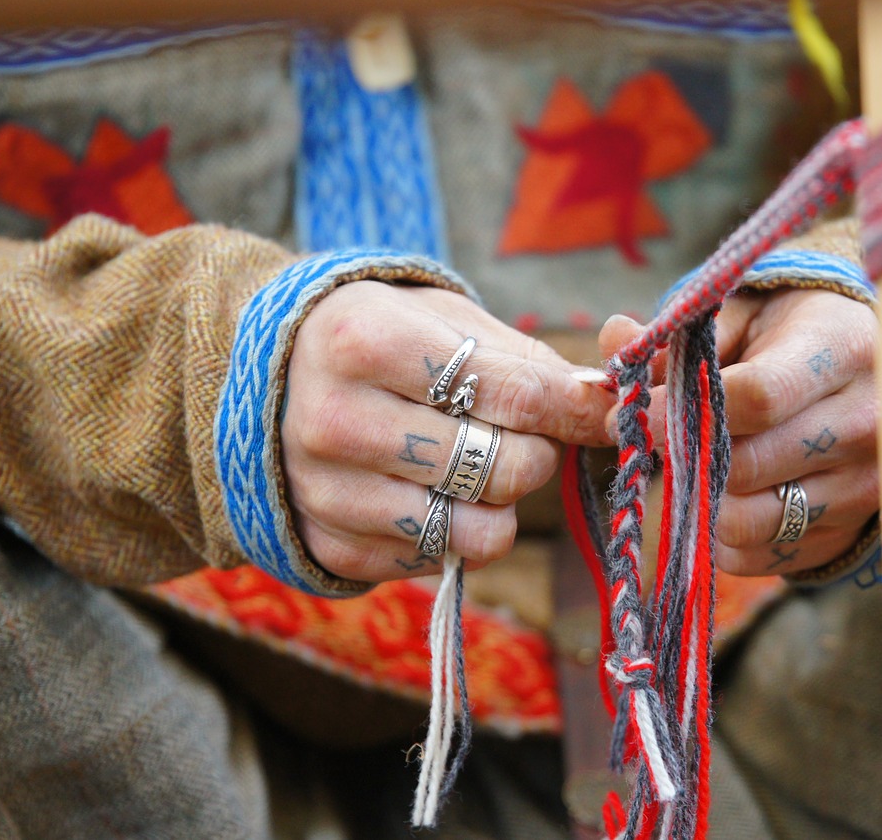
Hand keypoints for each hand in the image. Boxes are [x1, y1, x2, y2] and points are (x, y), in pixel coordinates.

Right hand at [282, 280, 612, 582]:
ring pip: (481, 531)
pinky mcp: (331, 547)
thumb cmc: (382, 340)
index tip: (597, 409)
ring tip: (476, 466)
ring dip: (502, 503)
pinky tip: (428, 491)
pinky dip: (455, 530)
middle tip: (515, 433)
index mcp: (367, 342)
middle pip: (504, 467)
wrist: (272, 382)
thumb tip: (609, 406)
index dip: (574, 408)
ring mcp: (329, 492)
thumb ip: (530, 362)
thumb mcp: (446, 321)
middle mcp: (337, 421)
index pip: (515, 394)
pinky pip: (442, 561)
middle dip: (534, 452)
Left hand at [600, 287, 878, 576]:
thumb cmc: (789, 335)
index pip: (759, 398)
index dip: (683, 413)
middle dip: (685, 458)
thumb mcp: (738, 314)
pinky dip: (725, 536)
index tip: (636, 418)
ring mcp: (866, 484)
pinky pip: (761, 556)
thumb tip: (616, 339)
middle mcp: (869, 422)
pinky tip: (723, 497)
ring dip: (702, 501)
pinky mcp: (850, 533)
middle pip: (748, 466)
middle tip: (658, 444)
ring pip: (751, 520)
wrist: (870, 371)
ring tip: (693, 468)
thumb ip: (677, 335)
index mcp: (844, 350)